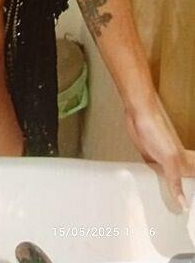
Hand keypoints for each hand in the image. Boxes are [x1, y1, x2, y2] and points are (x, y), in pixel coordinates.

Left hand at [124, 92, 194, 211]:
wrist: (138, 114)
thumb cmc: (156, 130)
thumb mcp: (169, 158)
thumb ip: (176, 181)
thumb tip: (184, 205)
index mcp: (186, 163)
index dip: (193, 193)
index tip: (192, 208)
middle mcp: (177, 163)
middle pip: (185, 182)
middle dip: (187, 195)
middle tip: (185, 213)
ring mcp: (162, 160)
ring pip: (170, 180)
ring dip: (170, 191)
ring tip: (170, 209)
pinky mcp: (149, 158)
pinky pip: (155, 175)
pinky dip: (155, 183)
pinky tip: (152, 192)